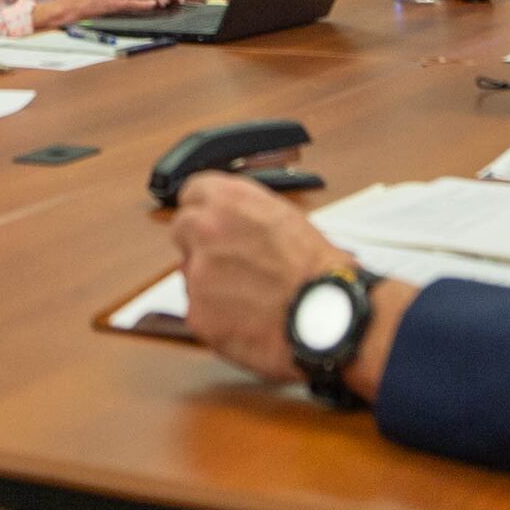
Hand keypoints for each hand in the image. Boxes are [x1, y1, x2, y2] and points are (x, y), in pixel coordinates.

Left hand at [173, 173, 384, 390]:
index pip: (192, 192)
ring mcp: (197, 273)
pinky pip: (199, 310)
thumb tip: (230, 220)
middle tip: (229, 262)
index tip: (209, 221)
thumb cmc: (318, 269)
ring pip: (190, 273)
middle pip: (183, 229)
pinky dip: (217, 317)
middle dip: (200, 244)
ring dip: (210, 282)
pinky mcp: (197, 312)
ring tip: (250, 295)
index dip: (204, 210)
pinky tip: (247, 318)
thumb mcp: (284, 218)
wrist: (327, 314)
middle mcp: (206, 230)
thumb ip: (245, 214)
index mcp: (229, 201)